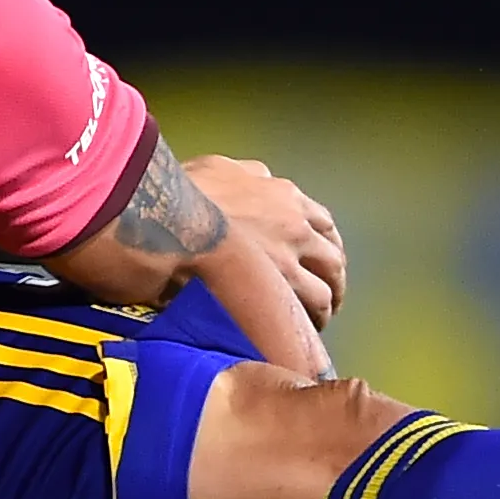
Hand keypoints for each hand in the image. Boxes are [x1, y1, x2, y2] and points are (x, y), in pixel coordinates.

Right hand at [182, 154, 344, 327]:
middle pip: (333, 259)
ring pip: (325, 289)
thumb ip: (247, 174)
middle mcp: (296, 225)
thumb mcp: (220, 167)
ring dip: (325, 306)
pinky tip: (297, 331)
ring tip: (315, 322)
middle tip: (327, 297)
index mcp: (283, 195)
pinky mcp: (276, 287)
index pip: (323, 224)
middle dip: (332, 281)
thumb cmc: (183, 192)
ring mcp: (287, 258)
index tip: (320, 261)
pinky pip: (308, 308)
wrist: (166, 219)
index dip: (324, 246)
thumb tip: (260, 178)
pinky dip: (309, 321)